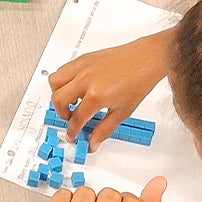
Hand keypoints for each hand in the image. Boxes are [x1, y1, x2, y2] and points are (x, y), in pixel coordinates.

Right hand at [48, 30, 172, 150]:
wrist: (147, 58)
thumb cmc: (139, 81)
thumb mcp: (123, 112)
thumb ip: (104, 129)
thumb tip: (93, 142)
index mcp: (97, 95)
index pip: (76, 119)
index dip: (72, 131)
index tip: (73, 135)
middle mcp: (86, 79)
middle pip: (58, 100)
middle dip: (62, 113)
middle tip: (71, 118)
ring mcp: (83, 66)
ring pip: (54, 81)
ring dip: (58, 94)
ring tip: (71, 101)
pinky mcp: (83, 58)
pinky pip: (63, 69)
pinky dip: (63, 80)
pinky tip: (75, 87)